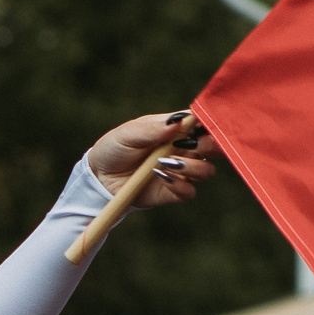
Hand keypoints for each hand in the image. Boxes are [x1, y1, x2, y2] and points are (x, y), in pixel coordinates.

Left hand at [86, 112, 221, 208]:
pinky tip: (162, 177)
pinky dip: (180, 185)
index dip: (212, 123)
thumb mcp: (129, 133)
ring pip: (206, 171)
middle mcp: (184, 149)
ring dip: (191, 167)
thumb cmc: (114, 148)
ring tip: (166, 162)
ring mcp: (180, 171)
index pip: (204, 123)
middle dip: (210, 146)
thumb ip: (153, 129)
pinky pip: (189, 192)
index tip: (205, 125)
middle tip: (190, 145)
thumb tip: (179, 123)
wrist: (99, 178)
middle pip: (214, 147)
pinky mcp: (173, 191)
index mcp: (177, 129)